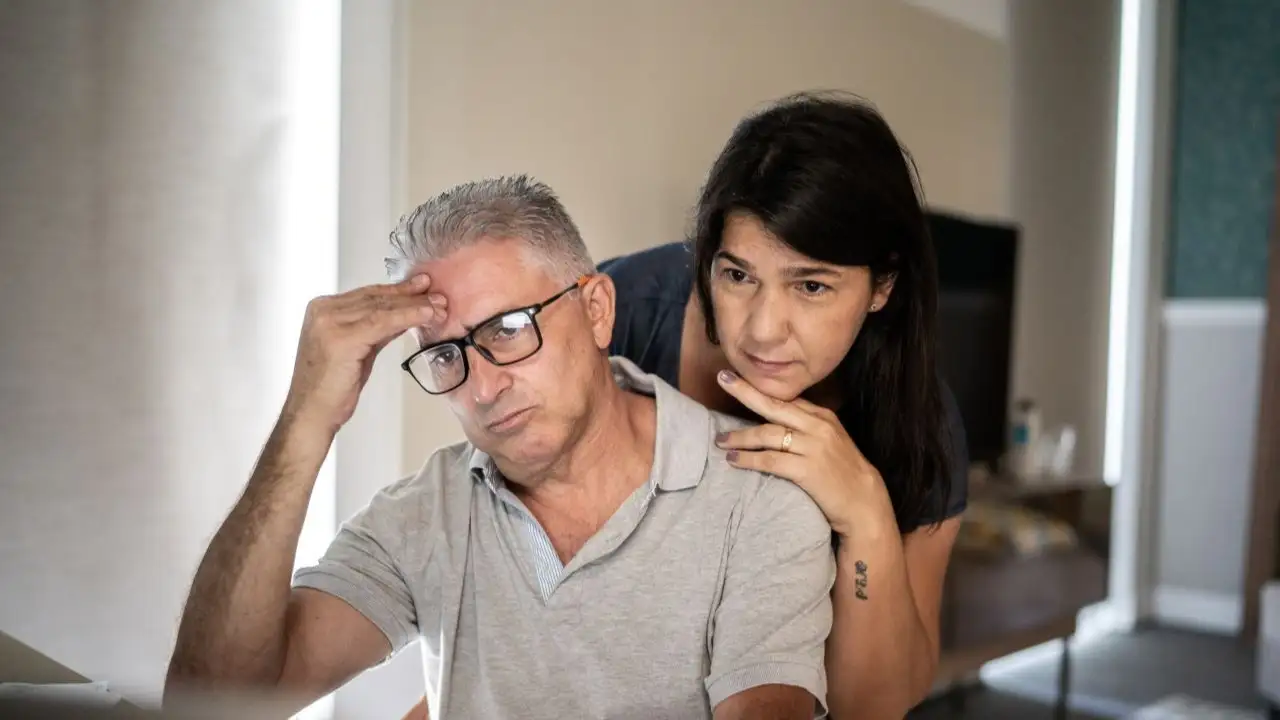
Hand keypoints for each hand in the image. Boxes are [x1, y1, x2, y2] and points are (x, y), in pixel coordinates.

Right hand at [283, 273, 445, 432]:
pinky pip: (383, 322)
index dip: (398, 289)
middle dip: (410, 295)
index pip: (368, 293)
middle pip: (376, 297)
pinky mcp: (342, 339)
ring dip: (414, 305)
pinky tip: (426, 315)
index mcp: (322, 309)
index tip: (422, 286)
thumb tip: (405, 313)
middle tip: (438, 294)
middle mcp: (323, 311)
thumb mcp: (358, 349)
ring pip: (382, 307)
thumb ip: (376, 329)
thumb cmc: (331, 387)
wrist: (312, 413)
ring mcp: (330, 322)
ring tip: (439, 306)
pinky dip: (408, 316)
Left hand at [713, 370, 891, 538]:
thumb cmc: (843, 472)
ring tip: (721, 440)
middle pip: (773, 405)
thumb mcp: (830, 440)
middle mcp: (817, 426)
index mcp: (822, 416)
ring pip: (767, 434)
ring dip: (739, 437)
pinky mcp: (807, 470)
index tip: (738, 377)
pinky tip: (734, 460)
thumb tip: (776, 416)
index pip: (786, 398)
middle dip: (745, 391)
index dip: (759, 387)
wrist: (864, 503)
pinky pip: (770, 460)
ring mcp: (813, 447)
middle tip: (722, 379)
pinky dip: (748, 459)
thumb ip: (807, 426)